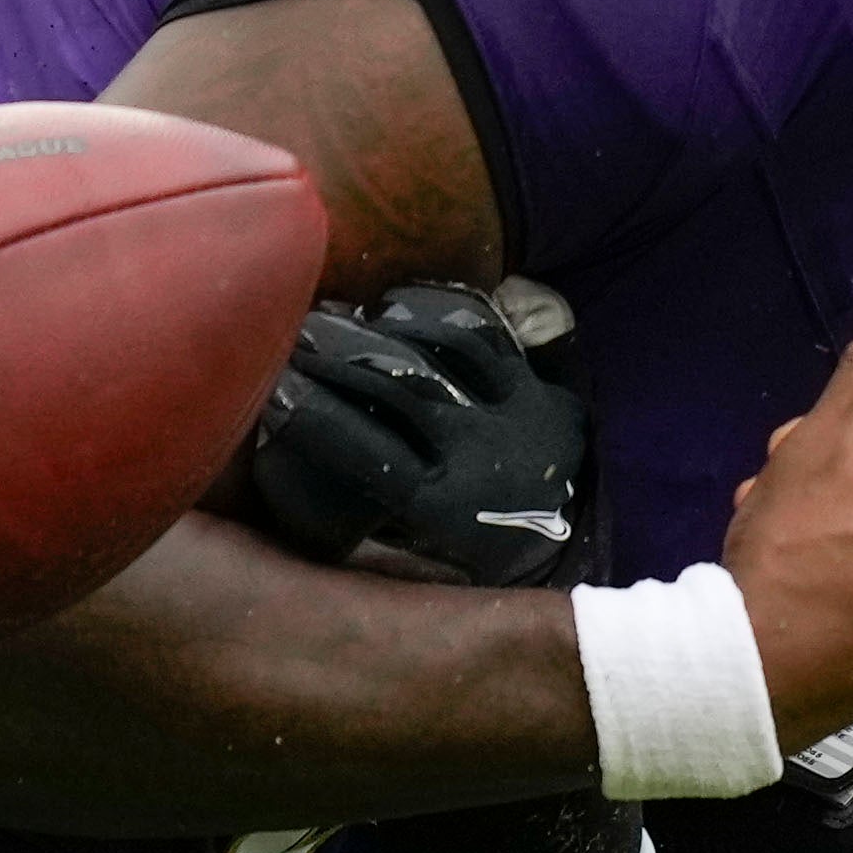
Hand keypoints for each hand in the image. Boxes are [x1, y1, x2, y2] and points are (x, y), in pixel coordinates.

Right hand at [250, 285, 588, 586]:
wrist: (578, 532)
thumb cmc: (479, 549)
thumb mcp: (424, 547)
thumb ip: (371, 521)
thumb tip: (294, 490)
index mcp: (445, 506)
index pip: (370, 455)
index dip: (319, 421)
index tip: (274, 394)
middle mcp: (480, 453)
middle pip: (401, 387)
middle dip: (340, 357)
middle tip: (293, 338)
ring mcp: (512, 411)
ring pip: (443, 350)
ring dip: (385, 327)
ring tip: (338, 317)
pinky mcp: (534, 383)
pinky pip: (483, 333)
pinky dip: (435, 313)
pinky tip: (394, 303)